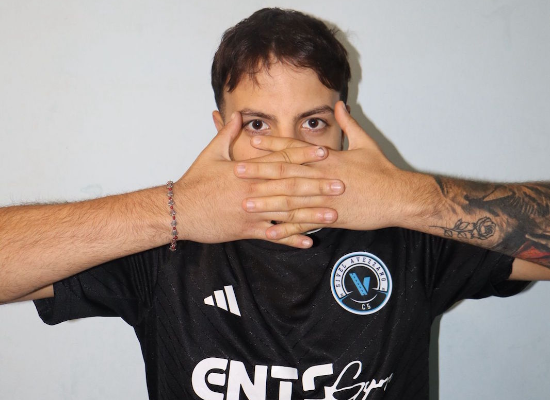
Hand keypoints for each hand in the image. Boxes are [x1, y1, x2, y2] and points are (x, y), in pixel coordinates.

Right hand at [174, 112, 345, 247]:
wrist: (179, 211)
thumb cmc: (195, 181)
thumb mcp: (210, 153)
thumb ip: (227, 133)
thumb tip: (238, 114)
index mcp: (247, 171)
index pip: (281, 161)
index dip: (304, 156)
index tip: (325, 153)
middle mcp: (254, 191)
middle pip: (291, 187)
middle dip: (317, 185)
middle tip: (341, 184)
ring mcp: (252, 213)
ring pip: (287, 214)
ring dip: (311, 214)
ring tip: (334, 215)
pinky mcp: (247, 231)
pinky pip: (273, 236)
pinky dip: (291, 239)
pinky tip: (309, 241)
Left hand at [235, 101, 427, 238]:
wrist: (398, 196)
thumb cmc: (382, 170)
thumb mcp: (365, 142)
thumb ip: (349, 124)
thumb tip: (339, 105)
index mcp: (328, 159)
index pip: (295, 149)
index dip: (273, 145)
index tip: (252, 141)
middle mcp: (322, 177)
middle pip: (286, 174)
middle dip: (260, 173)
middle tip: (236, 173)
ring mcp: (325, 198)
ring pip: (290, 201)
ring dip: (267, 203)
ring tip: (245, 204)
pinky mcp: (331, 217)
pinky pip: (305, 224)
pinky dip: (287, 229)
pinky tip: (270, 233)